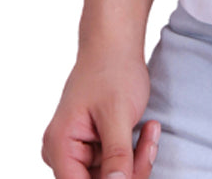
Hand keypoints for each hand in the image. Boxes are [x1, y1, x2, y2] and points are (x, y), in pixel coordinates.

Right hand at [42, 46, 158, 178]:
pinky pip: (116, 166)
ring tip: (152, 129)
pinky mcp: (94, 149)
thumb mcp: (118, 114)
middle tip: (151, 143)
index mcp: (59, 146)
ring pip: (111, 178)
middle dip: (131, 171)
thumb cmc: (112, 70)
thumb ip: (116, 156)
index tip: (133, 171)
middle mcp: (63, 154)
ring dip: (137, 160)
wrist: (115, 45)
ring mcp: (79, 152)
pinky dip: (135, 153)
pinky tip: (148, 129)